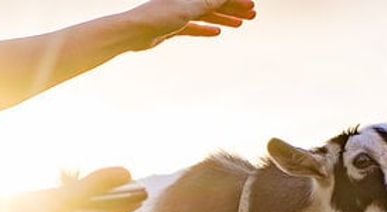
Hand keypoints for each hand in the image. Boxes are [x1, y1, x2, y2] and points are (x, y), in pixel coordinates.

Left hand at [126, 0, 256, 49]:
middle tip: (252, 14)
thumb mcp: (189, 7)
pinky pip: (193, 27)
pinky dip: (205, 29)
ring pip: (206, 15)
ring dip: (224, 18)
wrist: (133, 33)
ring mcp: (178, 12)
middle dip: (233, 7)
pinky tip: (217, 33)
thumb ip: (210, 0)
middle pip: (214, 2)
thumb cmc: (158, 15)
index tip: (251, 3)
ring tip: (241, 24)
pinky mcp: (172, 26)